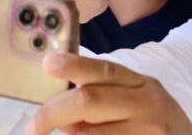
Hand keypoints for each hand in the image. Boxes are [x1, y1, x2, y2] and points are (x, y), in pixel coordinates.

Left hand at [26, 53, 191, 134]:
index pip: (105, 71)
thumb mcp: (142, 104)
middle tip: (33, 127)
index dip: (75, 66)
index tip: (48, 64)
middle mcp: (148, 104)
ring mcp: (147, 132)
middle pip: (90, 101)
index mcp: (144, 85)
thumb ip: (108, 100)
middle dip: (53, 113)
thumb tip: (61, 110)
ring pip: (89, 134)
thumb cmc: (159, 129)